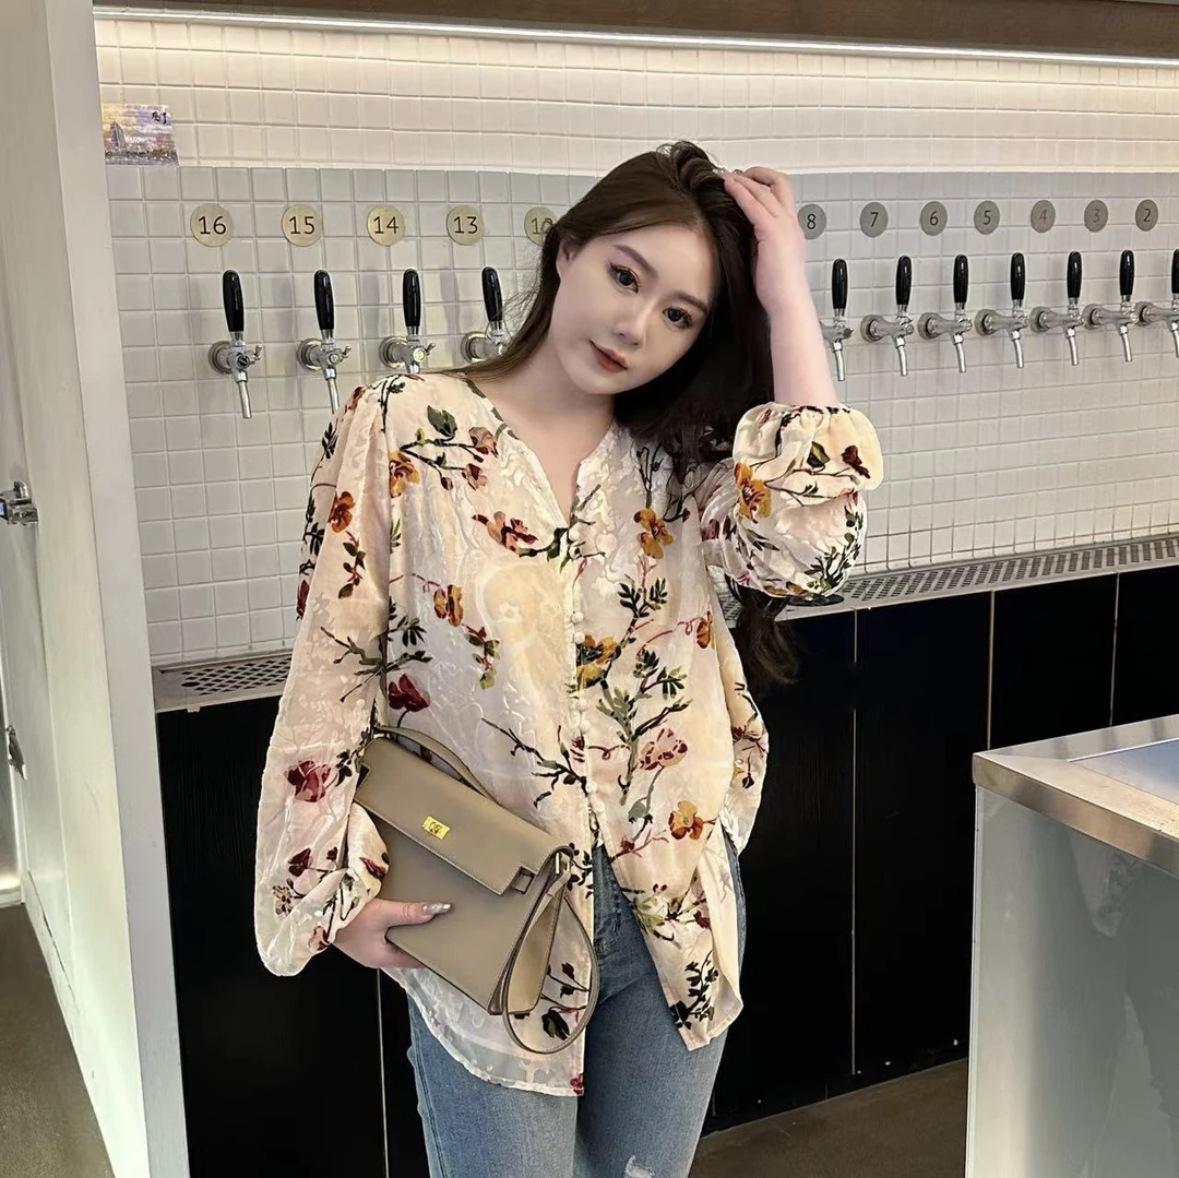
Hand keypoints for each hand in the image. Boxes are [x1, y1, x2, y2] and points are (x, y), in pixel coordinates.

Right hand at [332, 896, 451, 969]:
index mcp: (381, 958)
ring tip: (422, 916)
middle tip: (438, 926)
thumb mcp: (381, 914)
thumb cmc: (345, 918)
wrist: (317, 911)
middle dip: (419, 938)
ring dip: (406, 929)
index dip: (429, 951)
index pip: (413, 961)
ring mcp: (366, 946)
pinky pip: (383, 932)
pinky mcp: (360, 935)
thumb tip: (436, 910)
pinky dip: (394, 924)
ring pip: (394, 940)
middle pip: (404, 949)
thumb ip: (408, 913)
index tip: (444, 943)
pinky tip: (399, 911)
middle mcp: (374, 955)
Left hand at [720, 166, 808, 317]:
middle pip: (780, 183)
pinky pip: (755, 204)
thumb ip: (756, 241)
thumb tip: (741, 232)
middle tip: (736, 173)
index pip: (780, 197)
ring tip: (727, 176)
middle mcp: (791, 223)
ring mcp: (784, 226)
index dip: (763, 186)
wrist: (787, 302)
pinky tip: (729, 186)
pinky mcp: (772, 232)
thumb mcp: (764, 258)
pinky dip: (741, 191)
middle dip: (757, 174)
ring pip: (766, 190)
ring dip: (745, 179)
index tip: (745, 183)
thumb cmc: (776, 289)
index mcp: (790, 230)